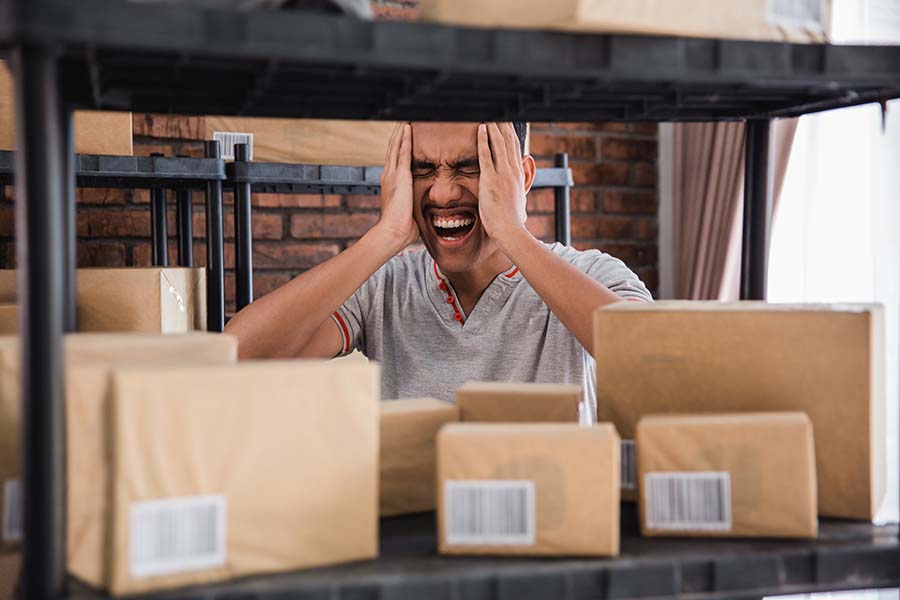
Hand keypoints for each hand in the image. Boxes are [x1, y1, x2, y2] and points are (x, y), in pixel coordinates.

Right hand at [375, 122, 418, 250]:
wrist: (392, 232)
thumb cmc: (401, 228)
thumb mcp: (408, 211)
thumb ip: (413, 204)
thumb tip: (423, 210)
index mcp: (391, 182)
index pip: (395, 158)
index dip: (398, 145)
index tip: (404, 134)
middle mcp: (389, 175)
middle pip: (393, 147)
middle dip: (398, 132)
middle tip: (402, 118)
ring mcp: (393, 174)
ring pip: (396, 145)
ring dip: (400, 130)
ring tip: (405, 116)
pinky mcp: (399, 175)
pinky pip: (402, 151)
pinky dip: (405, 138)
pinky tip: (408, 126)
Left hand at [476, 122, 528, 245]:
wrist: (510, 230)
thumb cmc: (512, 220)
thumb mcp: (520, 199)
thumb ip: (521, 185)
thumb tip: (523, 178)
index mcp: (518, 174)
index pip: (514, 146)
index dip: (510, 131)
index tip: (506, 120)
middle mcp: (512, 170)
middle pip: (508, 140)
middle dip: (503, 123)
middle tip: (499, 109)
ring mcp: (502, 174)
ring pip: (499, 143)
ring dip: (494, 126)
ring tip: (490, 112)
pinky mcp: (490, 179)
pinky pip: (486, 155)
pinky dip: (484, 140)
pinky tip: (482, 127)